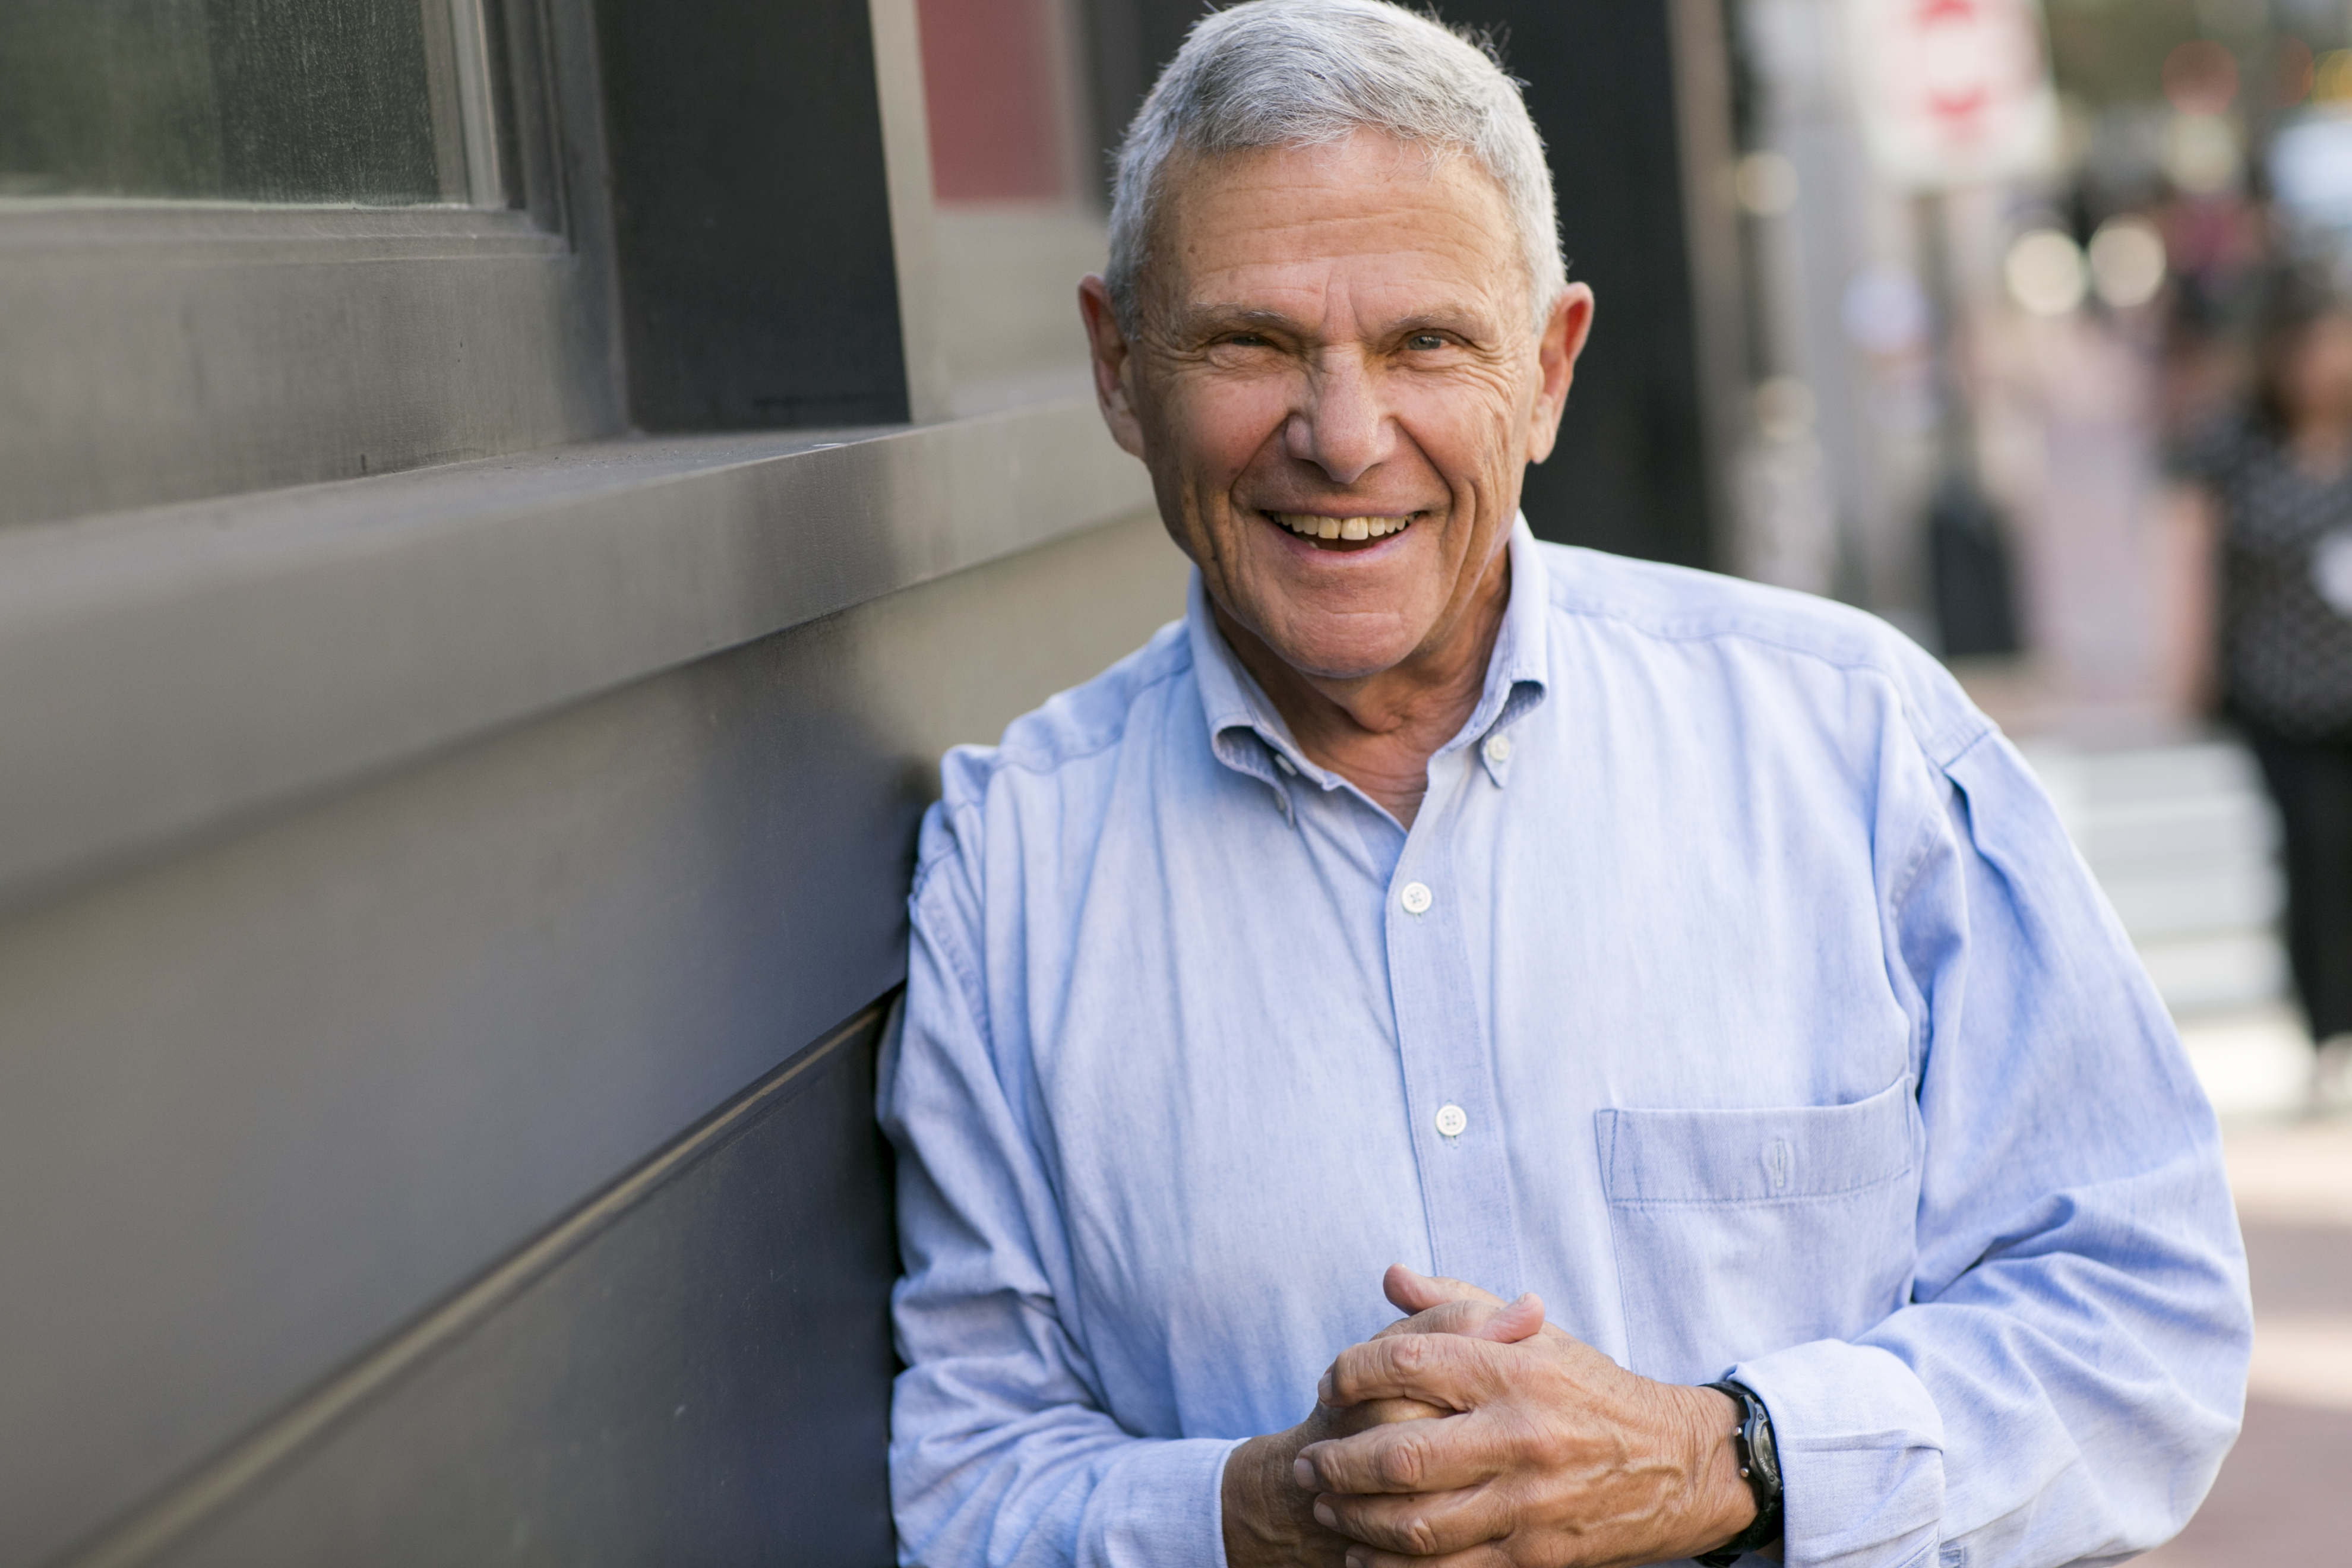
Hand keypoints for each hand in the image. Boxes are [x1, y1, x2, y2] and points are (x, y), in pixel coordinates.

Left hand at [1295, 1271, 1754, 1566]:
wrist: (1676, 1465)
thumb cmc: (1589, 1389)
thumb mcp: (1536, 1333)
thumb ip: (1457, 1302)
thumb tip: (1390, 1277)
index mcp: (1515, 1369)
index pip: (1406, 1363)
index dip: (1350, 1374)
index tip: (1327, 1386)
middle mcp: (1520, 1434)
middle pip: (1400, 1454)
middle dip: (1338, 1463)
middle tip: (1308, 1463)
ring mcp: (1529, 1501)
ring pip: (1417, 1524)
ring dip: (1356, 1519)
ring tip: (1326, 1505)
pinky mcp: (1537, 1556)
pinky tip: (1363, 1555)